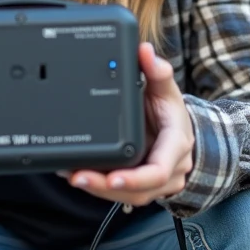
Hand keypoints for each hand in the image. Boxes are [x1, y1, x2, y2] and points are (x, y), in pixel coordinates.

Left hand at [59, 42, 193, 206]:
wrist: (178, 130)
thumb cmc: (171, 112)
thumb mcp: (167, 89)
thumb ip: (157, 70)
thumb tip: (144, 52)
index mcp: (176, 146)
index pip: (158, 171)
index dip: (135, 178)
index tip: (112, 178)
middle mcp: (169, 171)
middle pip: (139, 191)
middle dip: (105, 187)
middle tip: (77, 176)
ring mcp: (156, 184)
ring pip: (128, 197)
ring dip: (99, 190)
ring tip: (72, 175)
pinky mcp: (141, 187)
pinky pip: (121, 194)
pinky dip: (99, 187)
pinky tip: (76, 174)